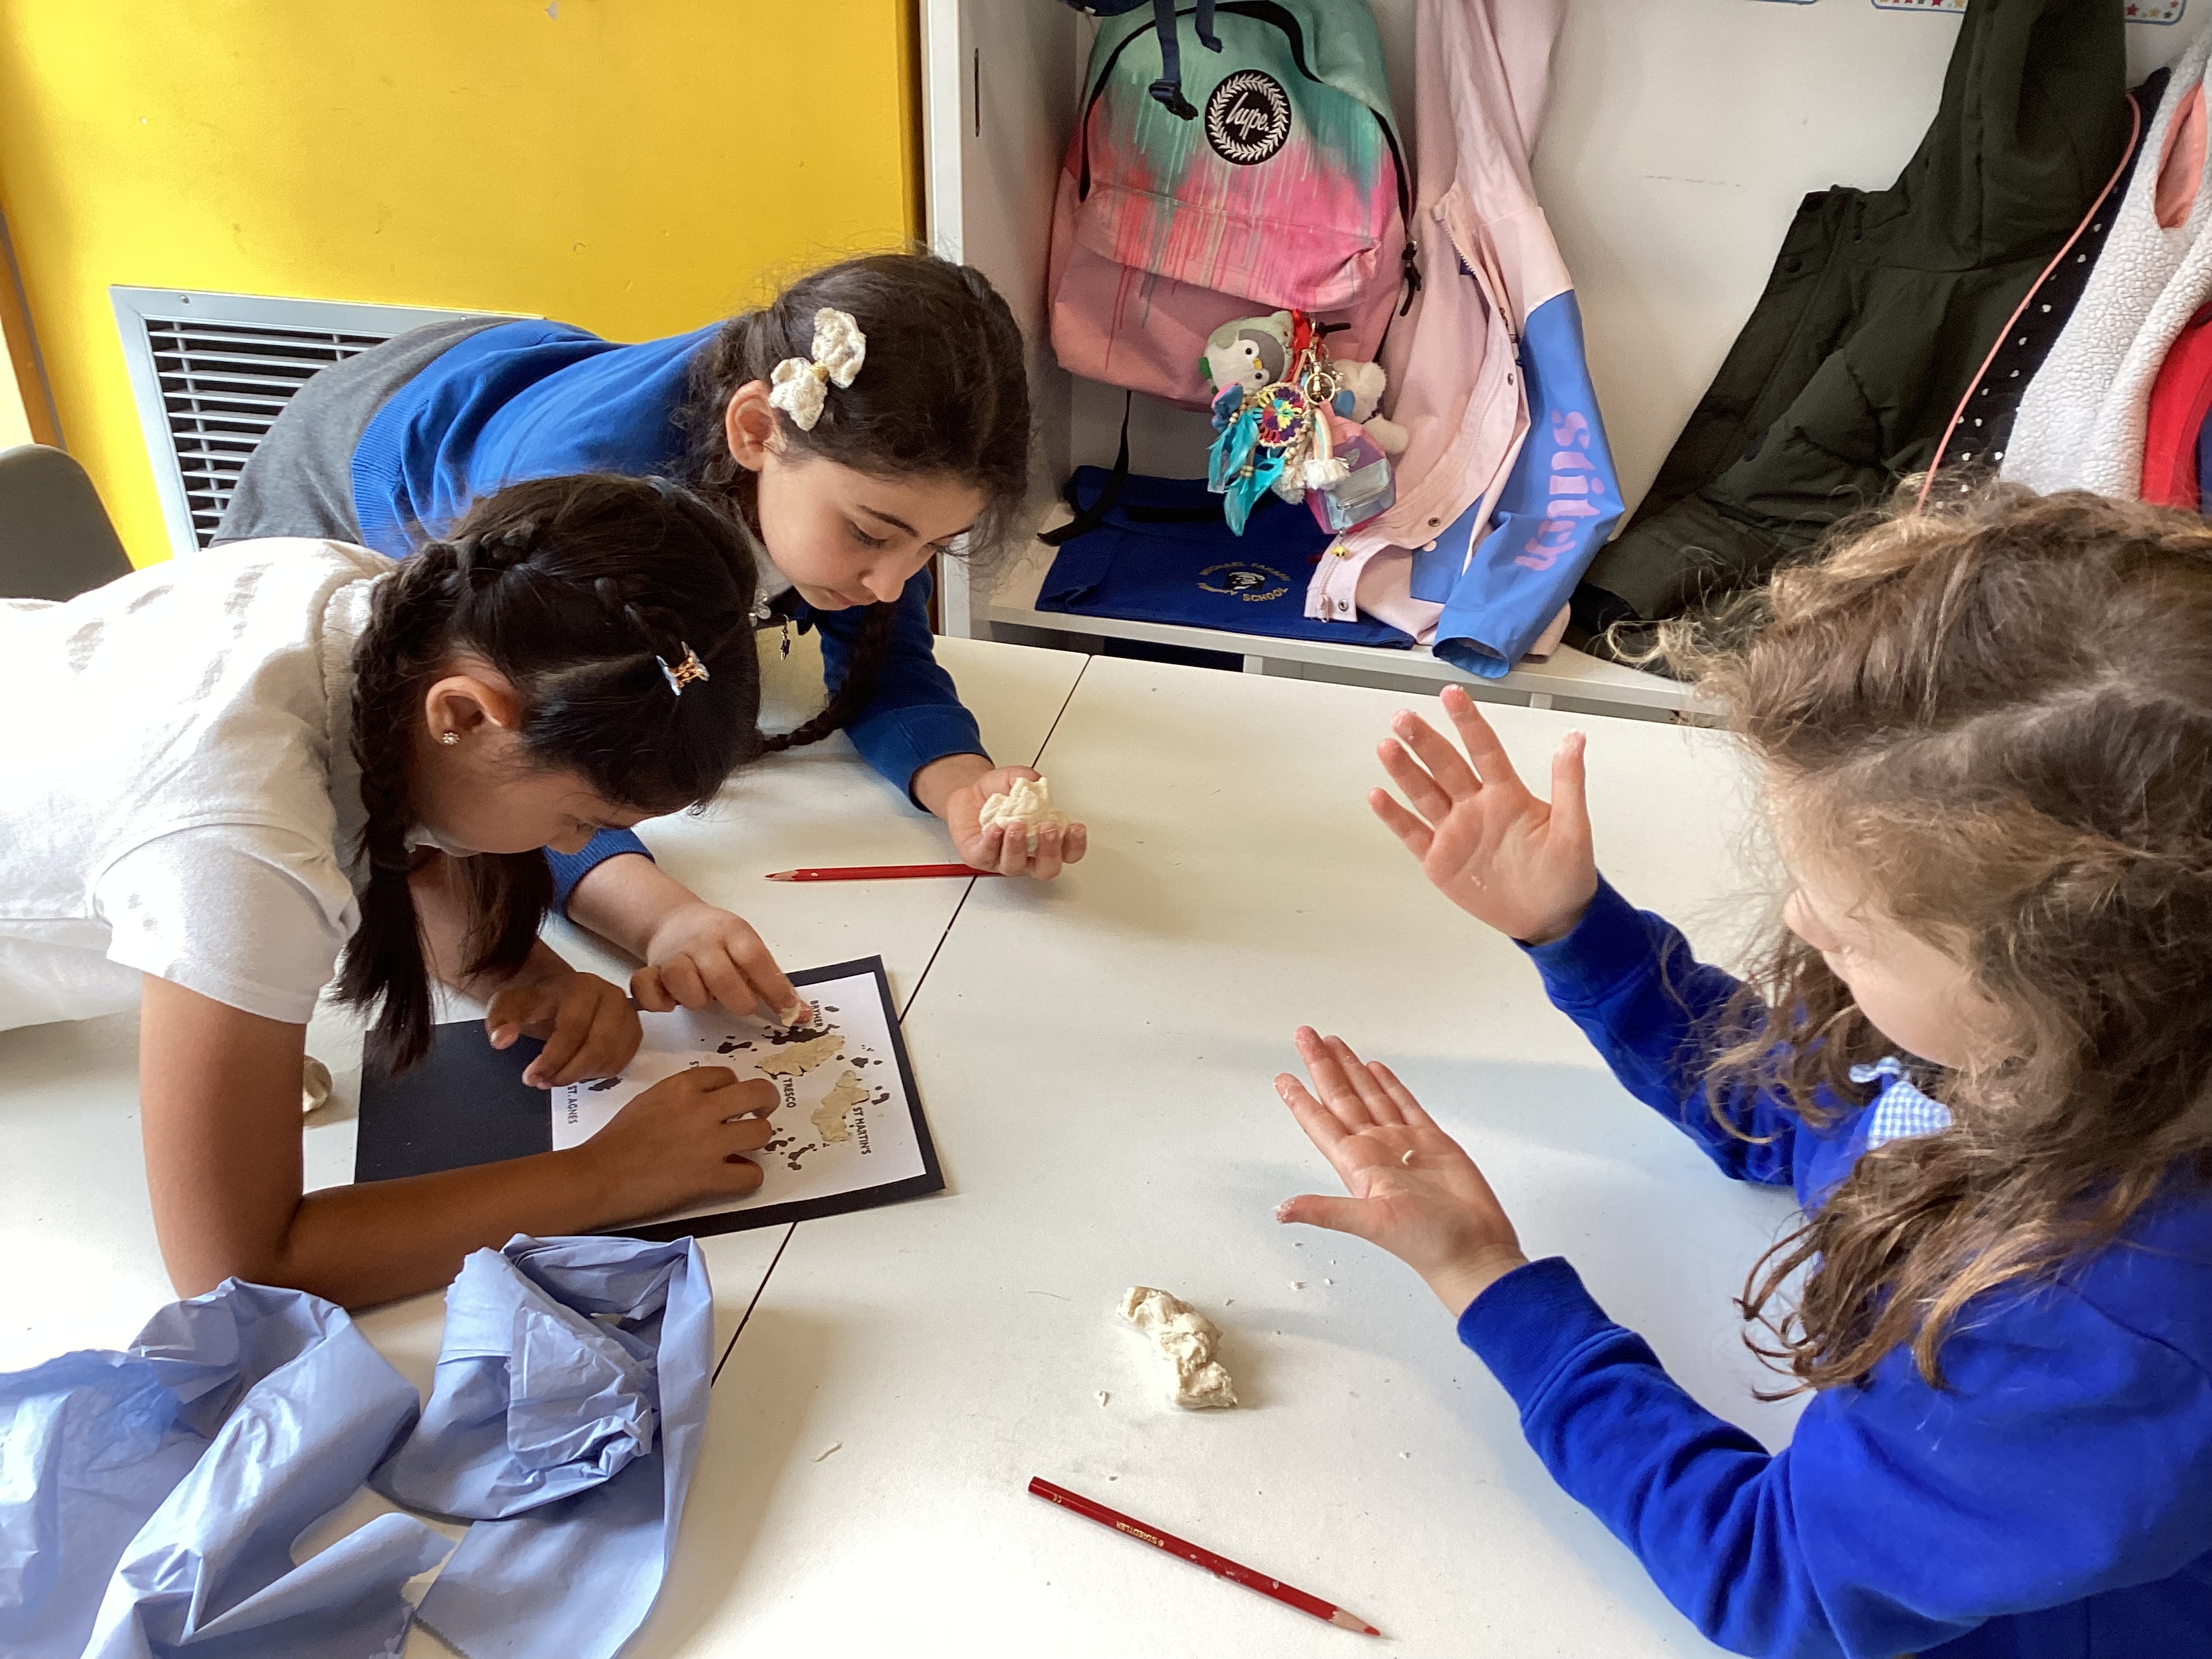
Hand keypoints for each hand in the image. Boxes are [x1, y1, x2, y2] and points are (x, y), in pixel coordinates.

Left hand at [485, 967, 641, 1087]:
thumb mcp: (508, 1006)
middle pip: (598, 1045)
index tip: (530, 1077)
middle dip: (569, 1072)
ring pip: (611, 1057)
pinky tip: (577, 1072)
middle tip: (544, 1083)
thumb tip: (502, 1041)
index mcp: (583, 986)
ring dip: (582, 1076)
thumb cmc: (535, 1001)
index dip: (552, 1058)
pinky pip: (621, 1062)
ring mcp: (628, 1015)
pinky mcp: (634, 1032)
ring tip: (557, 1078)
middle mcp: (613, 997)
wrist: (557, 993)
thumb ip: (500, 1020)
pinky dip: (598, 1074)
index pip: (573, 1029)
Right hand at [585, 1066, 780, 1215]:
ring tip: (744, 1148)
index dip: (732, 1089)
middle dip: (765, 1102)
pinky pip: (752, 1175)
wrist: (598, 1176)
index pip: (728, 1075)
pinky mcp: (709, 1178)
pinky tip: (734, 1177)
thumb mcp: (649, 1100)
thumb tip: (707, 1103)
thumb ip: (682, 1097)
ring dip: (756, 1141)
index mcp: (683, 1086)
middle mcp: (702, 1109)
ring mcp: (709, 1144)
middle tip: (760, 1113)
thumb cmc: (615, 1141)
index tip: (729, 1101)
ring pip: (762, 1133)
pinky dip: (748, 1177)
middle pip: (758, 1093)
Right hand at [634, 901, 800, 1020]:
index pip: (756, 959)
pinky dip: (657, 1000)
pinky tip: (670, 1003)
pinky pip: (646, 987)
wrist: (674, 920)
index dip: (774, 988)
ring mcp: (673, 955)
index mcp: (732, 932)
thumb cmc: (718, 940)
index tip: (789, 1011)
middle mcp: (702, 941)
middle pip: (720, 975)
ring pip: (682, 980)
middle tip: (743, 1005)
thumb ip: (772, 982)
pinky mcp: (650, 969)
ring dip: (697, 998)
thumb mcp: (748, 948)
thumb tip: (800, 1015)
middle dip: (737, 1000)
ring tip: (704, 996)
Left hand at [920, 756, 1088, 880]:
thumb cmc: (997, 795)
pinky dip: (991, 842)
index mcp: (1044, 840)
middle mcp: (1027, 855)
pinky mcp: (980, 857)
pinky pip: (986, 856)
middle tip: (1048, 829)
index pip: (1068, 852)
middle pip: (1046, 868)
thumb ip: (1028, 780)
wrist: (969, 796)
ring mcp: (1004, 859)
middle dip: (1050, 850)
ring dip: (1017, 846)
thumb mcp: (1016, 779)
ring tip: (1016, 825)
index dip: (1076, 845)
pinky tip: (995, 828)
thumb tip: (1036, 783)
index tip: (1075, 827)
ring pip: (1015, 865)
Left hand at [1274, 1028, 1527, 1315]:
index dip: (1300, 1099)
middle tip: (1305, 1036)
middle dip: (1322, 1066)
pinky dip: (1390, 1085)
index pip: (1321, 1122)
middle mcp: (1376, 1150)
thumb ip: (1326, 1212)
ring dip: (1351, 1069)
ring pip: (1371, 1095)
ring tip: (1333, 1043)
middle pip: (1342, 1097)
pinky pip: (1406, 1104)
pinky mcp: (1432, 1142)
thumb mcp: (1369, 1224)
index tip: (1282, 1077)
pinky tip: (1376, 1069)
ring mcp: (1403, 1144)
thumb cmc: (1426, 1243)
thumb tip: (1282, 1211)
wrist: (1473, 1249)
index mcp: (1357, 1165)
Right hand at [1372, 684, 1596, 944]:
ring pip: (1424, 793)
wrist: (1550, 919)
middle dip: (1424, 741)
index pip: (1483, 749)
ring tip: (1387, 746)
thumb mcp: (1574, 829)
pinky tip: (1378, 796)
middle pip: (1445, 766)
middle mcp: (1476, 806)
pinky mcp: (1440, 860)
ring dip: (1404, 771)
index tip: (1451, 695)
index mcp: (1507, 794)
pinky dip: (1394, 816)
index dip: (1467, 722)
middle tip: (1404, 718)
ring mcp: (1455, 832)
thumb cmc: (1566, 874)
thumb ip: (1568, 784)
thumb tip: (1575, 739)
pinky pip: (1412, 833)